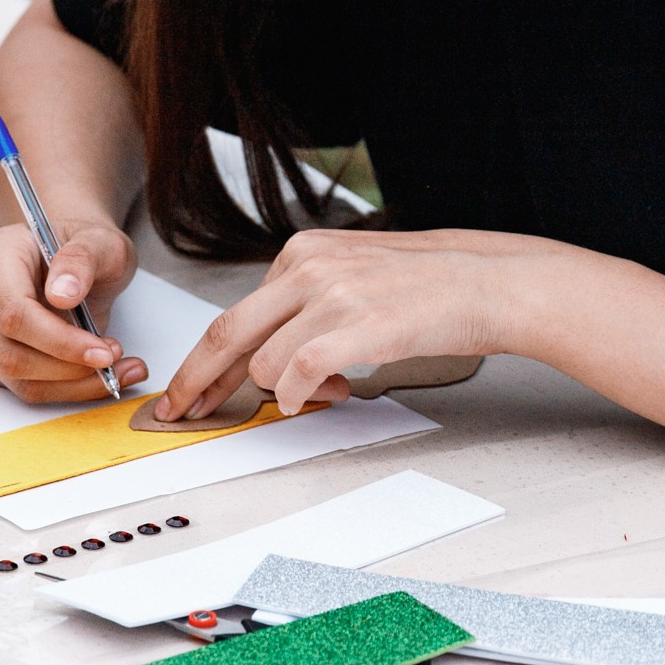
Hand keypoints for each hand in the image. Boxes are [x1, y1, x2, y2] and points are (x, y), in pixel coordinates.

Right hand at [0, 218, 146, 402]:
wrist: (71, 260)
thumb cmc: (83, 246)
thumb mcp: (101, 240)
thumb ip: (83, 258)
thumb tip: (62, 294)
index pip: (12, 312)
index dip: (58, 341)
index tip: (103, 351)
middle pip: (7, 352)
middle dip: (67, 367)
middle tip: (114, 359)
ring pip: (13, 377)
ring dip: (71, 384)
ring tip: (116, 370)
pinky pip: (18, 387)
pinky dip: (63, 389)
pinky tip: (94, 375)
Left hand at [157, 228, 568, 419]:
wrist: (484, 281)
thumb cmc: (424, 285)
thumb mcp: (351, 275)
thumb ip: (305, 304)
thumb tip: (264, 353)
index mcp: (303, 252)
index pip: (235, 312)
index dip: (203, 360)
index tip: (185, 388)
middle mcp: (309, 266)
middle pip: (227, 334)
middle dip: (198, 382)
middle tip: (180, 412)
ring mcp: (332, 294)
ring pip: (265, 363)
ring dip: (284, 391)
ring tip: (330, 388)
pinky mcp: (356, 325)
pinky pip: (299, 374)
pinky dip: (300, 395)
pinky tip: (324, 394)